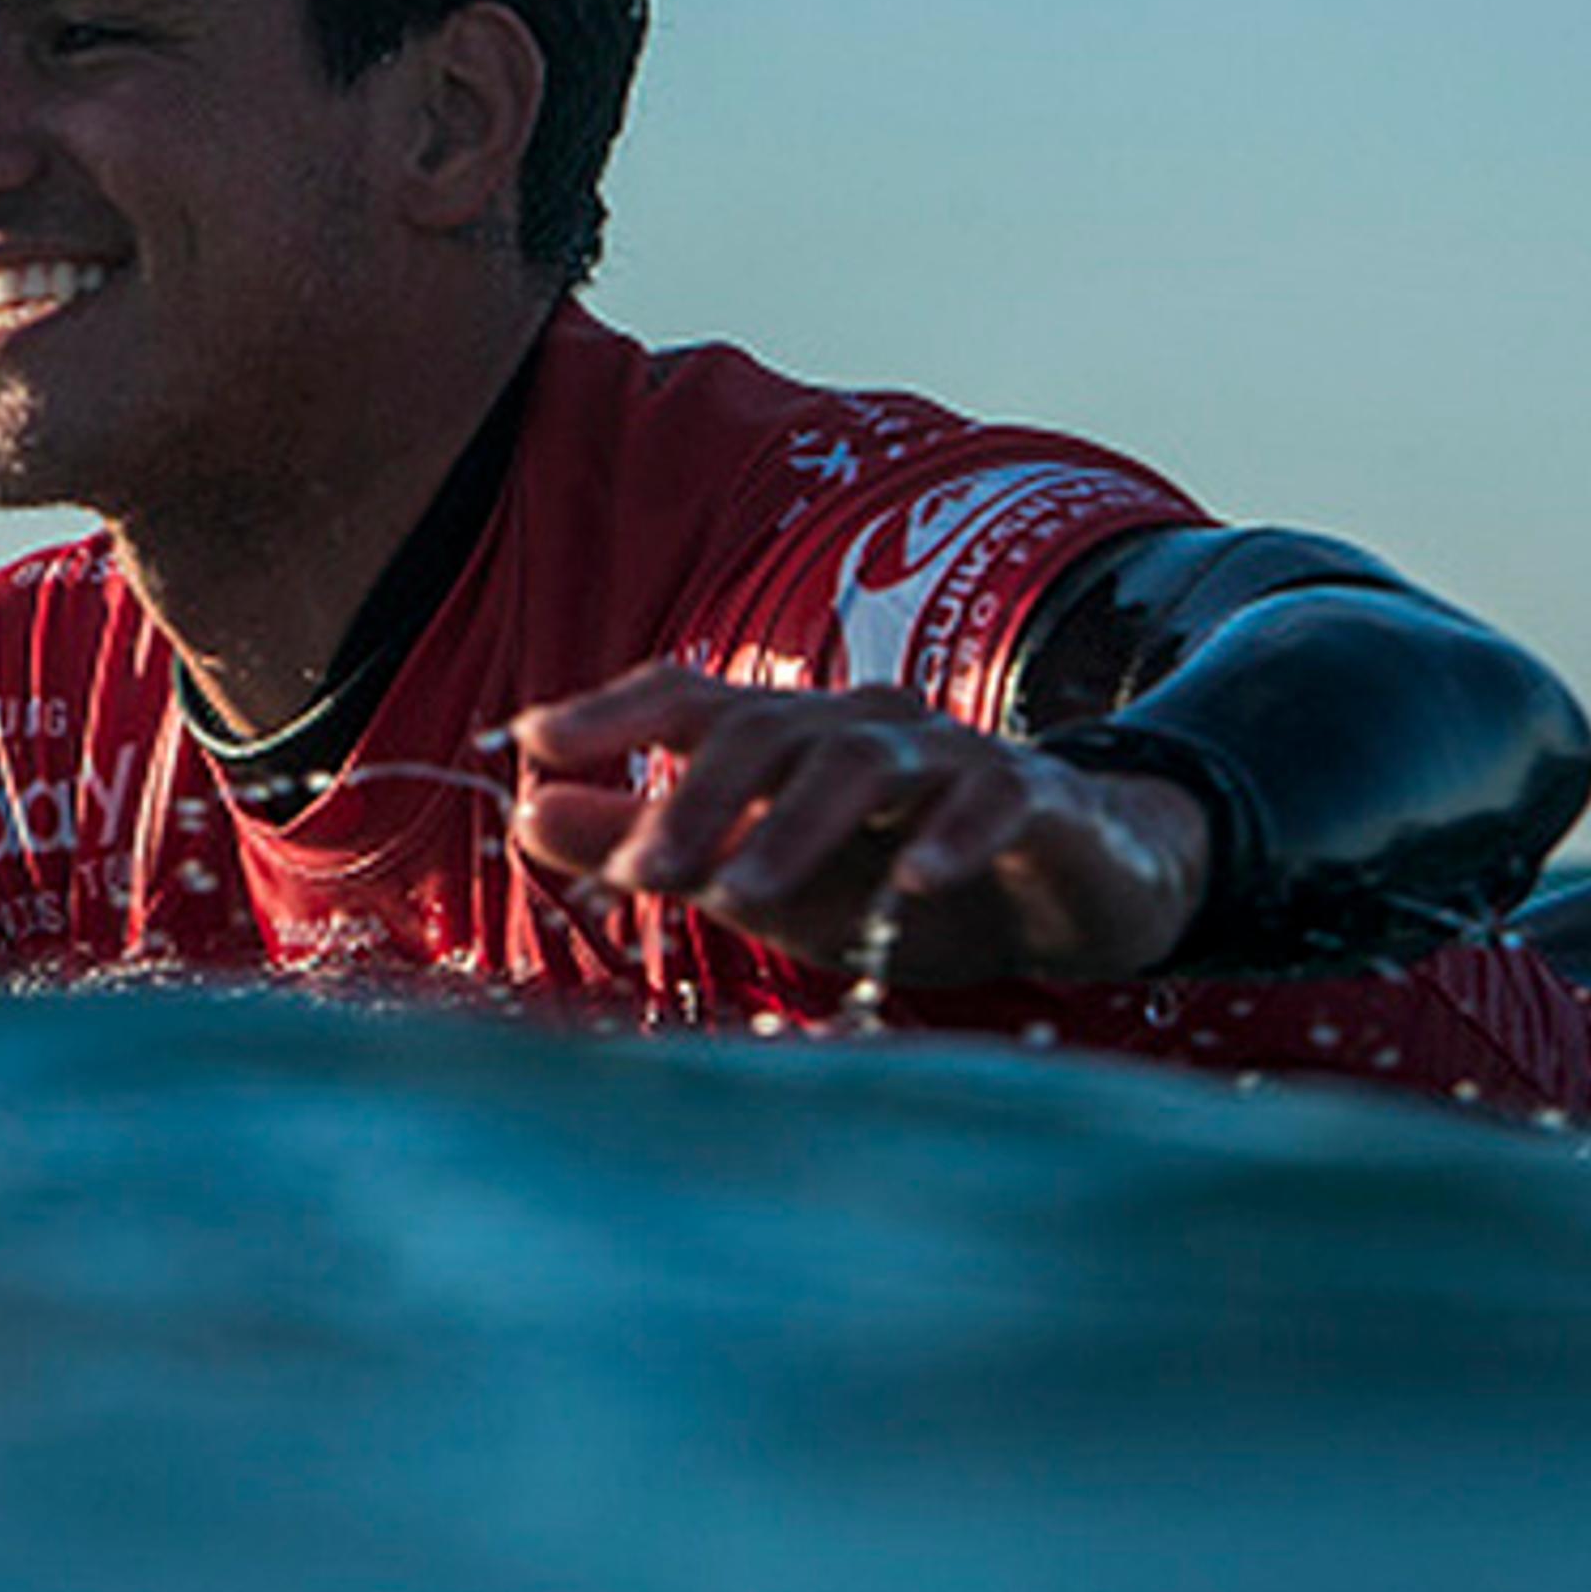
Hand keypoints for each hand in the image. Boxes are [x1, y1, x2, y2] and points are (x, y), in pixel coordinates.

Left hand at [506, 665, 1209, 987]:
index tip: (527, 739)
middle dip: (696, 799)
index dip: (609, 712)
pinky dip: (950, 839)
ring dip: (796, 827)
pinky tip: (912, 885)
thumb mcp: (758, 874)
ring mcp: (950, 753)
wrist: (1068, 890)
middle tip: (639, 874)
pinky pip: (992, 799)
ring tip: (744, 893)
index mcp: (787, 736)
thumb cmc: (889, 876)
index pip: (689, 699)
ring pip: (862, 764)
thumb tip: (522, 812)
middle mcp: (858, 725)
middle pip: (765, 731)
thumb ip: (643, 843)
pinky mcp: (1036, 800)